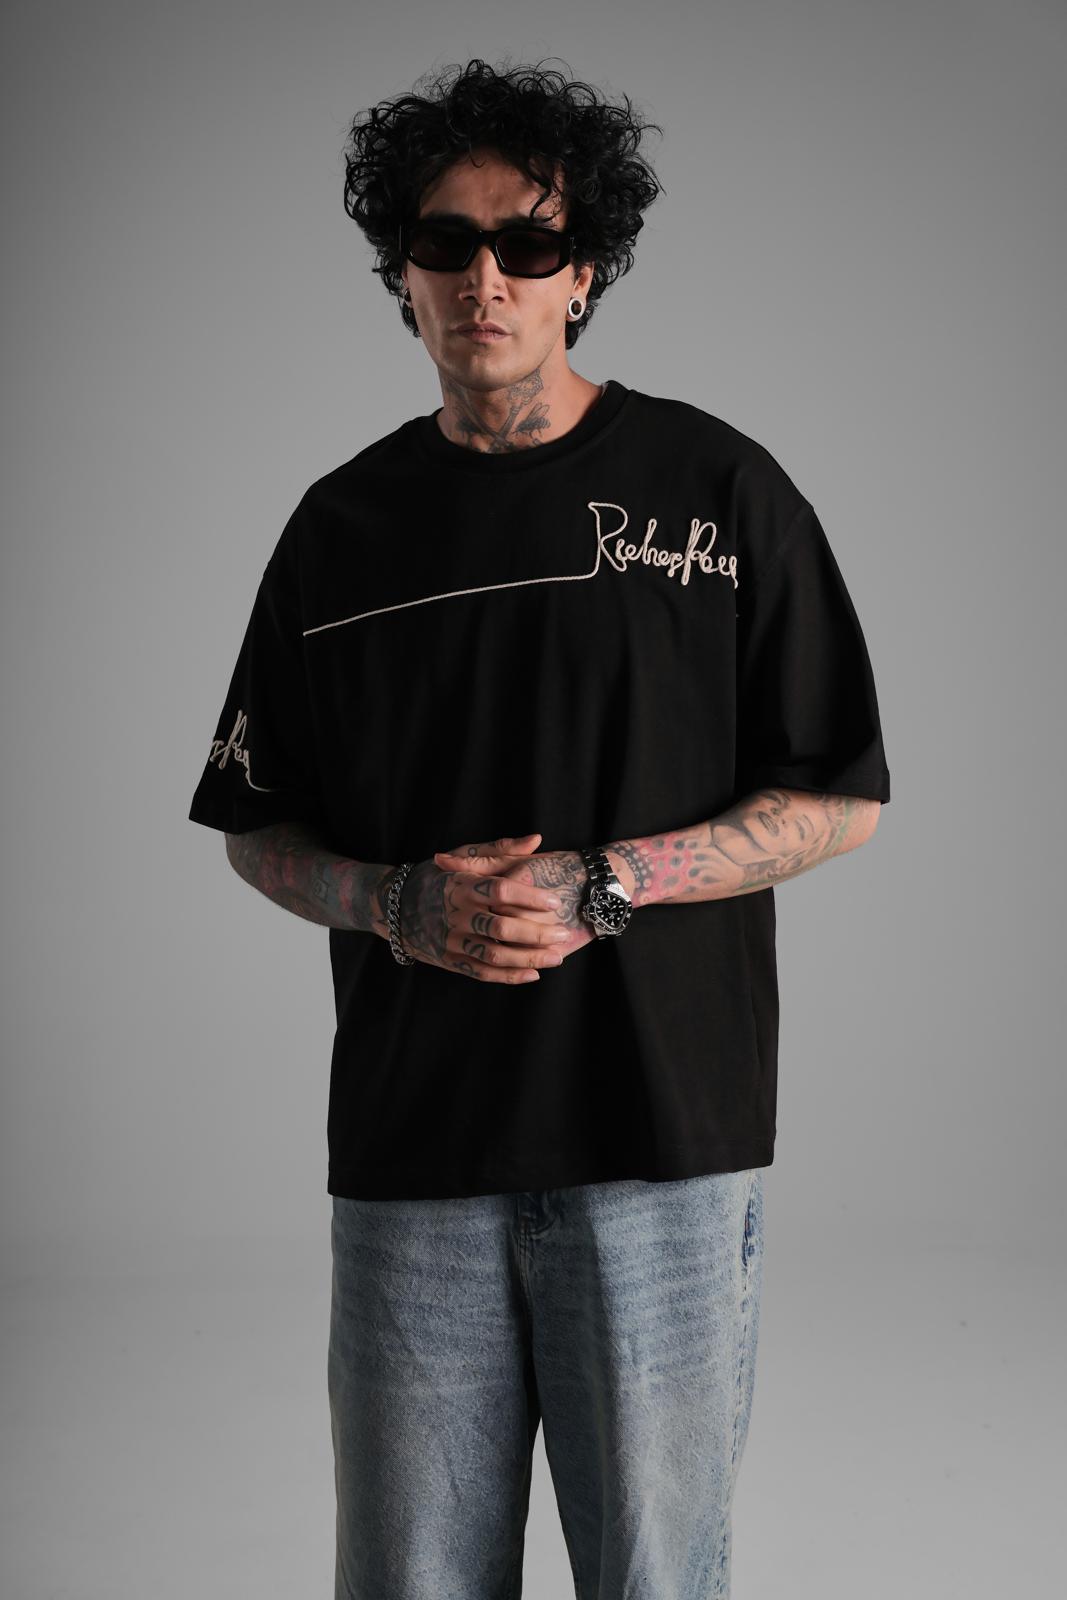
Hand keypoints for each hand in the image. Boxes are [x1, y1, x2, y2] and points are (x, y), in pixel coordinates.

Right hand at [396, 834, 571, 983]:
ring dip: (529, 958)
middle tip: (563, 933)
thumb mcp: (464, 856)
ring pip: (495, 955)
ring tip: (556, 956)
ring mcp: (451, 941)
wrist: (395, 907)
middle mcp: (455, 915)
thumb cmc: (438, 876)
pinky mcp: (450, 960)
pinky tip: (533, 973)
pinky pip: (482, 973)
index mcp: (461, 885)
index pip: (501, 891)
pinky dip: (509, 976)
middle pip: (501, 928)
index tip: (555, 901)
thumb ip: (501, 849)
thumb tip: (536, 840)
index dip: (530, 897)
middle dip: (536, 933)